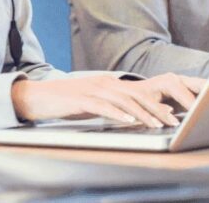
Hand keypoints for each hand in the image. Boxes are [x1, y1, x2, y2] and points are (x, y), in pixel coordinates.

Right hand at [11, 73, 203, 127]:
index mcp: (109, 83)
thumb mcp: (94, 102)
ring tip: (156, 124)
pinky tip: (128, 121)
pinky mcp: (80, 99)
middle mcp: (104, 83)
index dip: (156, 104)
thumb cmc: (67, 102)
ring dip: (142, 113)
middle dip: (156, 109)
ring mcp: (92, 90)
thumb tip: (132, 116)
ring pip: (123, 101)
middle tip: (171, 122)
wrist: (37, 96)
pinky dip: (117, 114)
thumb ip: (112, 106)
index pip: (139, 93)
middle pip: (136, 95)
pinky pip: (103, 106)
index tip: (171, 116)